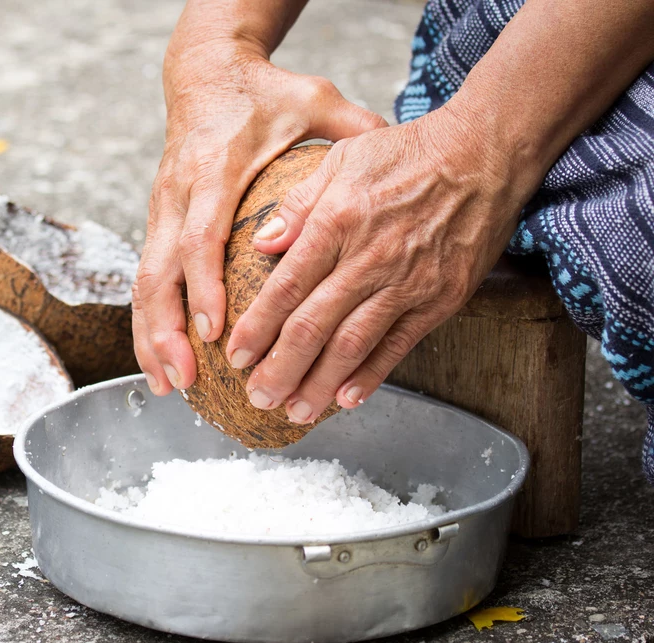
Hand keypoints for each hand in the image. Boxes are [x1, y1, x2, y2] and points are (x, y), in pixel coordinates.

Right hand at [134, 39, 385, 395]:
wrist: (206, 74)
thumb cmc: (264, 92)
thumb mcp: (313, 100)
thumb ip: (350, 129)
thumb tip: (395, 154)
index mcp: (215, 169)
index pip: (201, 235)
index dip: (203, 286)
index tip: (214, 331)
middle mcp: (178, 195)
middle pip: (159, 272)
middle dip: (167, 331)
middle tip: (187, 378)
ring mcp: (162, 211)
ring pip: (144, 284)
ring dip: (152, 338)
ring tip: (169, 386)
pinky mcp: (159, 223)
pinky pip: (146, 282)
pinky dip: (149, 326)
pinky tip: (162, 363)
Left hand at [225, 105, 539, 422]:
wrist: (484, 156)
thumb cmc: (408, 155)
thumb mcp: (341, 159)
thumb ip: (297, 204)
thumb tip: (261, 242)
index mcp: (337, 222)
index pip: (286, 286)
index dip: (258, 327)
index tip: (235, 355)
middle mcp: (369, 259)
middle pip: (314, 326)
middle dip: (280, 368)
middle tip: (258, 396)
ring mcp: (406, 284)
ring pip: (352, 345)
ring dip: (319, 384)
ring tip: (294, 409)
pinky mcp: (438, 300)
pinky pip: (397, 346)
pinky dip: (370, 376)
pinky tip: (345, 399)